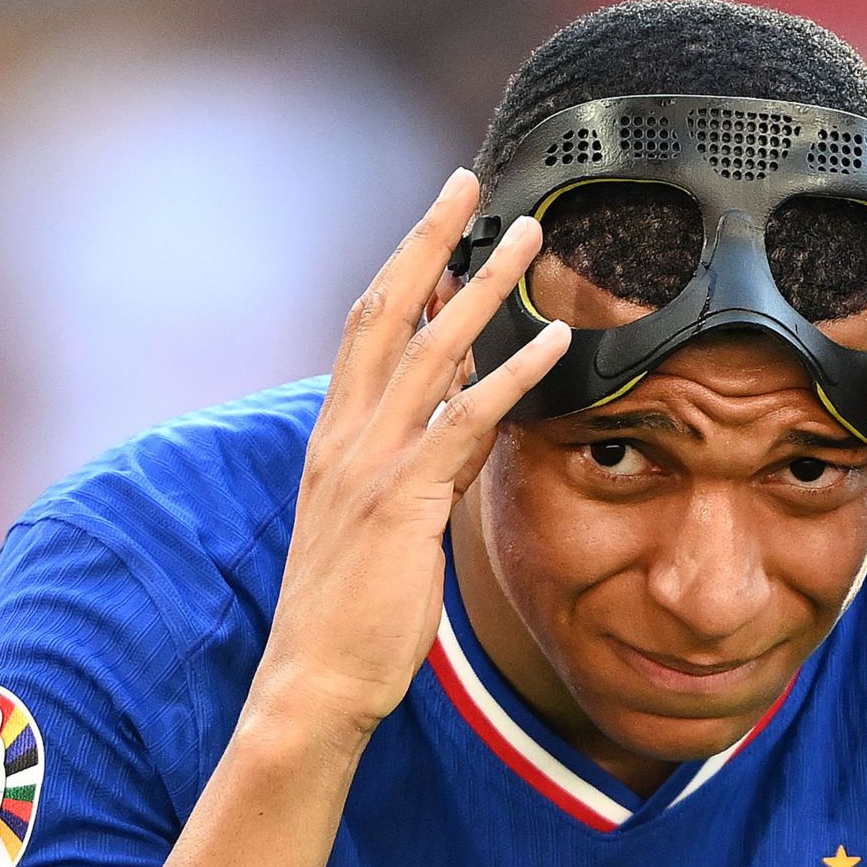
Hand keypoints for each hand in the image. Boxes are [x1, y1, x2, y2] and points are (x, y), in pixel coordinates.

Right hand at [252, 168, 569, 735]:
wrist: (312, 685)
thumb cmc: (347, 617)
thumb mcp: (377, 526)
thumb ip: (414, 465)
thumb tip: (459, 420)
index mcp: (331, 440)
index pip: (365, 330)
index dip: (401, 267)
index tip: (440, 221)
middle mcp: (344, 438)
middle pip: (385, 311)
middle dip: (428, 240)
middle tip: (468, 181)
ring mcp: (370, 465)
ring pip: (431, 350)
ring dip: (483, 286)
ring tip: (530, 239)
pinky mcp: (404, 501)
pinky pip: (467, 421)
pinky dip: (513, 376)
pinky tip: (554, 345)